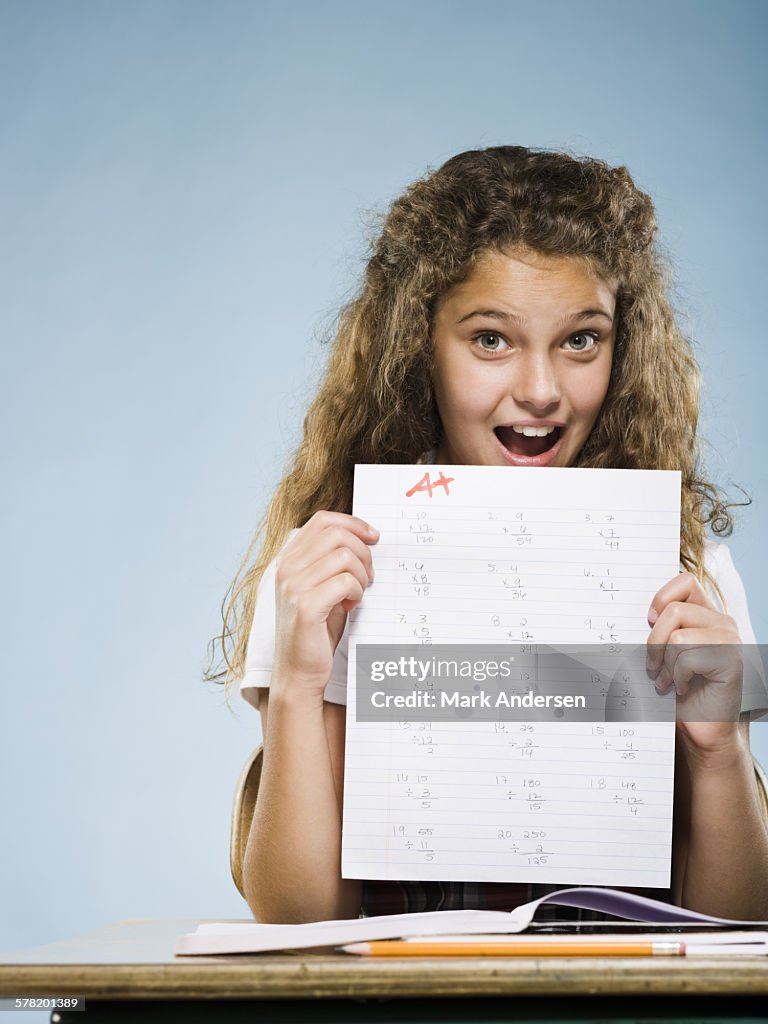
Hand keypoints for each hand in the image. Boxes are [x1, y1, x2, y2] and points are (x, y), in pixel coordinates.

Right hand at [272, 511, 378, 700]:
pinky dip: (356, 592)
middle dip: (362, 552)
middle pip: (336, 534)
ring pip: (344, 556)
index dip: (352, 523)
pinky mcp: (306, 605)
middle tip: (368, 576)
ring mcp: (293, 586)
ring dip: (361, 574)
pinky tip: (351, 606)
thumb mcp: (321, 587)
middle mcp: (287, 568)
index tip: (373, 536)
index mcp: (289, 559)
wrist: (298, 671)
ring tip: (358, 593)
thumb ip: (332, 561)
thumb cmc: (316, 629)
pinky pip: (345, 581)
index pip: (322, 520)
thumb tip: (365, 538)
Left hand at [646, 573, 742, 757]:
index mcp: (704, 614)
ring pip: (679, 635)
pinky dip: (678, 677)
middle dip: (654, 641)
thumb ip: (659, 629)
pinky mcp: (732, 660)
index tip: (649, 620)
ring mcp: (730, 640)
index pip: (685, 581)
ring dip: (666, 663)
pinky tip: (683, 689)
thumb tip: (629, 614)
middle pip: (674, 609)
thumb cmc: (678, 690)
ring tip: (667, 681)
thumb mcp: (663, 653)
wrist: (699, 728)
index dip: (661, 596)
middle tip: (653, 667)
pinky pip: (689, 657)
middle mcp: (721, 622)